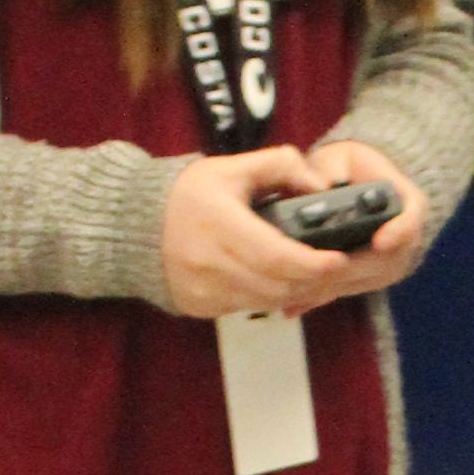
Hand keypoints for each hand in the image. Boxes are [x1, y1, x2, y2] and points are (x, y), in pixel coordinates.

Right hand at [158, 149, 426, 323]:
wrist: (135, 222)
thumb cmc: (188, 192)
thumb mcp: (232, 167)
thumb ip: (280, 166)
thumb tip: (320, 184)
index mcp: (219, 222)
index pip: (276, 254)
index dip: (312, 262)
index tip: (338, 259)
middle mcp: (209, 260)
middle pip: (277, 283)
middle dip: (313, 279)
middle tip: (335, 268)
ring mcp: (202, 288)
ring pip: (266, 301)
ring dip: (295, 291)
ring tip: (313, 275)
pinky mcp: (199, 305)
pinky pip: (246, 308)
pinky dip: (269, 298)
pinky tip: (280, 282)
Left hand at [272, 135, 434, 285]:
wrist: (361, 184)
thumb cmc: (350, 167)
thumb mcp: (343, 157)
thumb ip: (332, 168)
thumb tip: (319, 186)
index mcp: (407, 203)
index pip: (412, 221)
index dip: (399, 232)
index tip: (380, 240)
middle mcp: (405, 240)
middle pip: (384, 263)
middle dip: (346, 268)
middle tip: (314, 271)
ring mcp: (390, 265)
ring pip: (362, 283)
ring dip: (329, 288)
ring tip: (292, 291)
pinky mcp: (370, 280)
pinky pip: (347, 292)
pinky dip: (319, 298)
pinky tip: (291, 306)